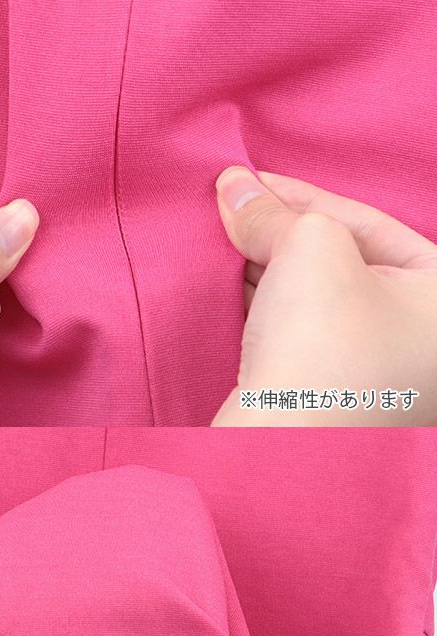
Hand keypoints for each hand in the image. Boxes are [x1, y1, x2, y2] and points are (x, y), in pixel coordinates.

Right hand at [211, 167, 436, 425]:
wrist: (280, 445)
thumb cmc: (322, 342)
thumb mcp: (310, 246)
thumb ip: (275, 211)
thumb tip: (234, 188)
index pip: (371, 225)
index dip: (304, 195)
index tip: (251, 181)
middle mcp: (419, 342)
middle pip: (344, 261)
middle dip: (284, 232)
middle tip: (235, 209)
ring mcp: (377, 377)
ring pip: (318, 301)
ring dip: (269, 268)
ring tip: (226, 242)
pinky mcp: (331, 399)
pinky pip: (302, 336)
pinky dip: (268, 307)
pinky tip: (231, 286)